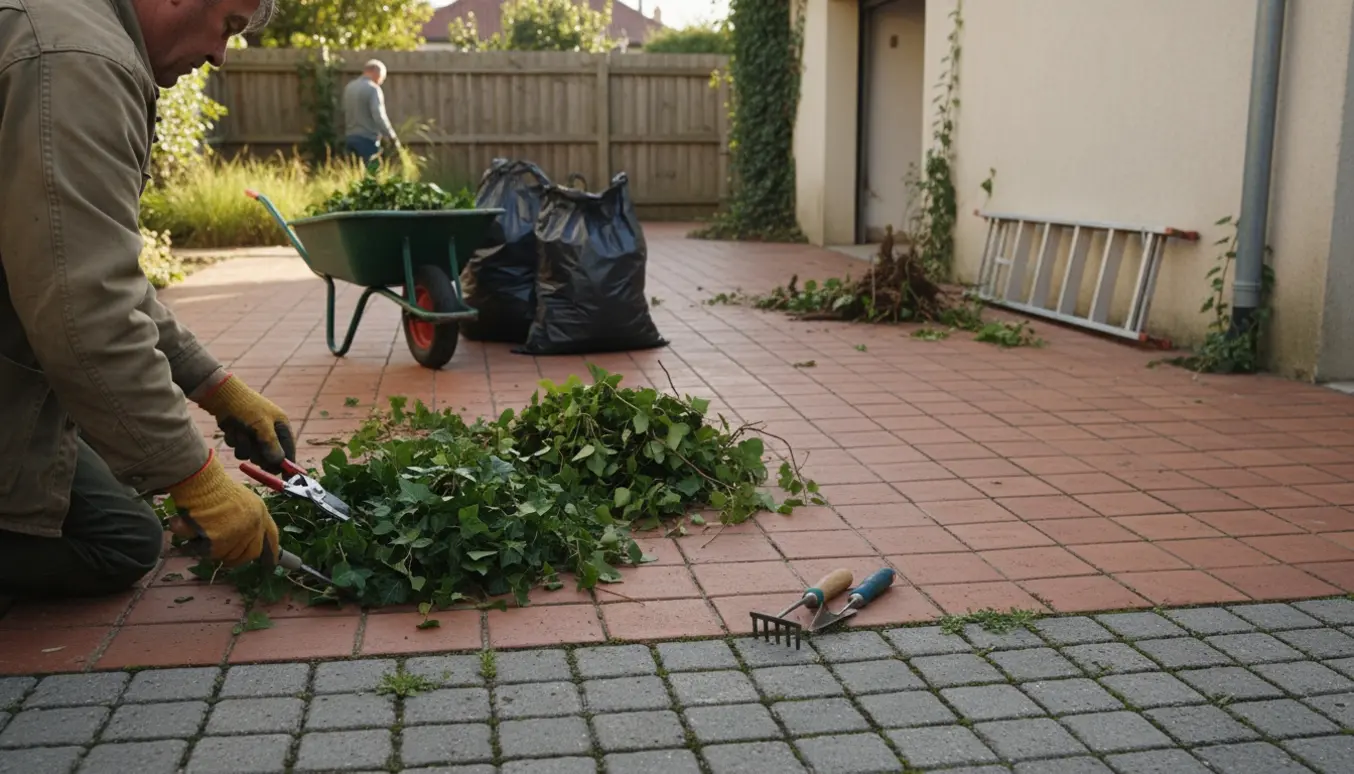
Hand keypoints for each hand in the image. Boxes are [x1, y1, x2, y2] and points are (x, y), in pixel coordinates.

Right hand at [166, 450, 280, 567]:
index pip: (271, 538)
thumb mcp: (241, 499)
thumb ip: (246, 517)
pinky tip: (190, 532)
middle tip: (221, 552)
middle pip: (250, 553)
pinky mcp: (219, 541)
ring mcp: (238, 534)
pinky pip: (207, 552)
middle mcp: (253, 525)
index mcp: (260, 513)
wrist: (200, 482)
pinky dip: (196, 546)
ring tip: (200, 533)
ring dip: (212, 549)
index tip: (270, 564)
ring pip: (226, 555)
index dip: (271, 553)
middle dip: (236, 558)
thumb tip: (242, 538)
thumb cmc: (215, 486)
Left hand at [197, 373, 294, 472]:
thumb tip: (279, 462)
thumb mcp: (262, 426)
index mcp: (281, 427)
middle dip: (259, 455)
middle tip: (254, 451)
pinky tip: (233, 429)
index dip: (287, 465)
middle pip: (269, 457)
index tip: (285, 479)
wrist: (222, 396)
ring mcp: (255, 435)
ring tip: (240, 432)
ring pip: (251, 455)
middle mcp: (270, 432)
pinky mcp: (241, 437)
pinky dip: (235, 442)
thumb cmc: (247, 407)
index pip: (288, 451)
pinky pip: (240, 450)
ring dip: (244, 447)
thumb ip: (271, 445)